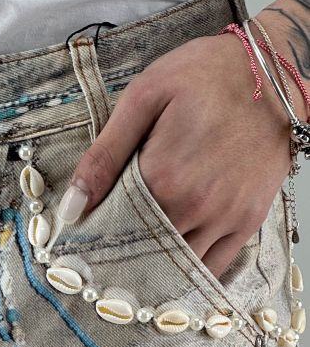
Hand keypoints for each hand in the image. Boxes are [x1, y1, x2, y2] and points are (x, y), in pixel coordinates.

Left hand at [59, 12, 303, 278]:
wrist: (276, 71)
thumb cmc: (206, 76)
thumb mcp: (144, 98)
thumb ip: (104, 155)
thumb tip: (71, 208)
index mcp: (162, 177)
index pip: (113, 228)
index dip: (94, 235)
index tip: (81, 238)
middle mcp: (195, 206)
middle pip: (143, 251)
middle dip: (120, 254)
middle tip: (102, 252)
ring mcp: (225, 218)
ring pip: (177, 266)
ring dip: (153, 267)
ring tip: (134, 258)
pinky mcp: (248, 222)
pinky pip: (213, 268)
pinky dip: (188, 274)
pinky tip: (169, 269)